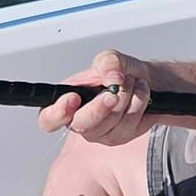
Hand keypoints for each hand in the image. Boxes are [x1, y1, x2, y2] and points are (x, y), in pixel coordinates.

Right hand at [38, 48, 152, 143]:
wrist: (147, 80)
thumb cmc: (121, 73)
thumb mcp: (111, 58)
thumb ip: (107, 62)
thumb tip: (111, 77)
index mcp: (67, 103)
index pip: (48, 119)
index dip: (56, 113)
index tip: (72, 99)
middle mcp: (82, 121)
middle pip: (82, 125)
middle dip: (100, 107)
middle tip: (113, 92)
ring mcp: (103, 132)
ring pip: (111, 122)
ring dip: (127, 95)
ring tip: (131, 80)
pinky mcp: (124, 136)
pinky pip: (132, 124)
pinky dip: (140, 101)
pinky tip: (140, 91)